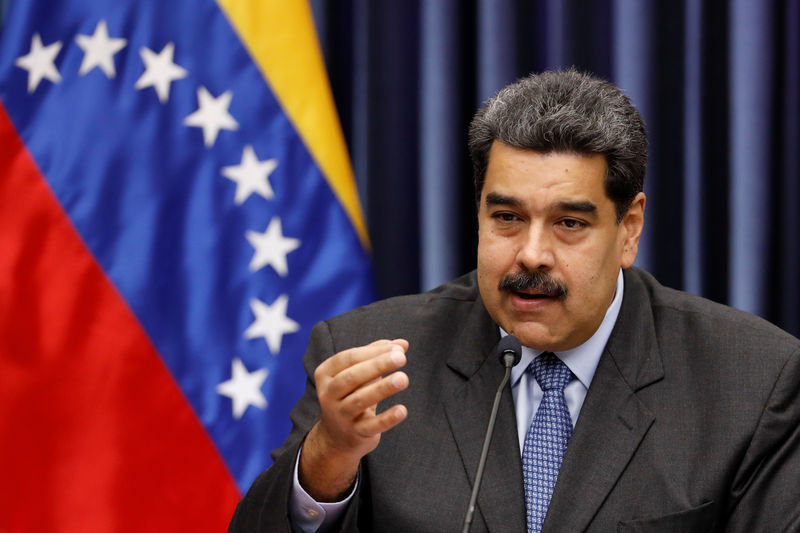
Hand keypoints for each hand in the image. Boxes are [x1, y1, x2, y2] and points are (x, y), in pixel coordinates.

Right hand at [299, 339, 408, 500]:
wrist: (337, 437)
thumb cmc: (351, 394)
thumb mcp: (359, 373)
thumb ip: (378, 355)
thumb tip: (402, 344)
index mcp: (326, 374)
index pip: (348, 358)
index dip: (373, 351)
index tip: (397, 348)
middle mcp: (328, 394)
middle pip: (352, 376)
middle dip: (377, 365)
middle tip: (401, 358)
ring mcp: (340, 415)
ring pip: (360, 400)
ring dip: (382, 388)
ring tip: (403, 378)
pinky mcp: (354, 433)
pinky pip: (371, 426)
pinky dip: (387, 418)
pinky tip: (402, 410)